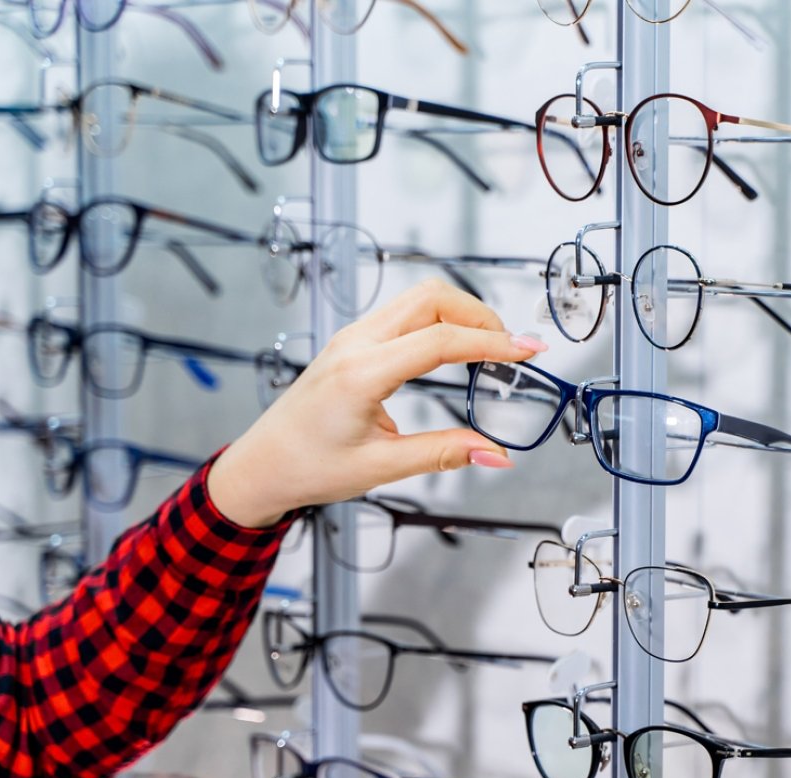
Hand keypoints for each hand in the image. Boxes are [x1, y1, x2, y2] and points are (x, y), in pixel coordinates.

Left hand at [207, 280, 547, 527]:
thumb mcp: (381, 467)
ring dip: (461, 313)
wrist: (262, 465)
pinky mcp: (354, 341)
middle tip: (512, 348)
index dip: (491, 343)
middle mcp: (355, 344)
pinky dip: (440, 320)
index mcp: (360, 374)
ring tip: (490, 347)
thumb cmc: (309, 467)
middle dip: (480, 315)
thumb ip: (443, 454)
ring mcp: (352, 337)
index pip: (439, 341)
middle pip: (432, 298)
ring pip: (418, 298)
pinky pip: (404, 312)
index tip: (528, 351)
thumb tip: (496, 454)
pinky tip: (457, 347)